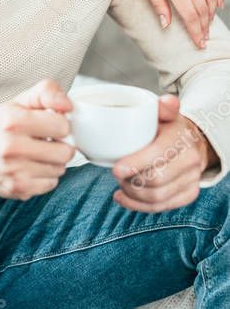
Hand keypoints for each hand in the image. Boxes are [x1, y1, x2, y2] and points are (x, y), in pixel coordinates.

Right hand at [0, 79, 75, 198]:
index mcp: (12, 120)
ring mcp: (14, 171)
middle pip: (65, 151)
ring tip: (37, 154)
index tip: (49, 124)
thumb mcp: (20, 101)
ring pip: (60, 169)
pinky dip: (46, 176)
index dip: (59, 124)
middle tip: (47, 141)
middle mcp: (11, 147)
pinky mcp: (18, 189)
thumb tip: (67, 105)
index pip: (62, 125)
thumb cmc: (0, 127)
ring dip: (53, 161)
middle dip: (60, 145)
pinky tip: (32, 167)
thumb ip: (46, 92)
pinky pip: (51, 184)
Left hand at [111, 94, 216, 211]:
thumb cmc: (170, 128)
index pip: (159, 155)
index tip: (116, 169)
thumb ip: (163, 107)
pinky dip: (138, 206)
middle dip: (131, 180)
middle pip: (156, 180)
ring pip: (158, 197)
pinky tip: (123, 197)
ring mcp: (192, 179)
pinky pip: (163, 207)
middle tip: (116, 173)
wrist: (192, 142)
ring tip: (120, 184)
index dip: (136, 164)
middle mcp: (191, 160)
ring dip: (133, 194)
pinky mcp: (189, 193)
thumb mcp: (165, 114)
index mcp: (181, 138)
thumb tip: (166, 101)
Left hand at [127, 0, 223, 47]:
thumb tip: (166, 24)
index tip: (199, 44)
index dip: (196, 32)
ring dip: (211, 13)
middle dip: (204, 27)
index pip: (190, 15)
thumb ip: (157, 2)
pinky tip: (218, 4)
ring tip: (208, 25)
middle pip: (202, 9)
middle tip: (204, 39)